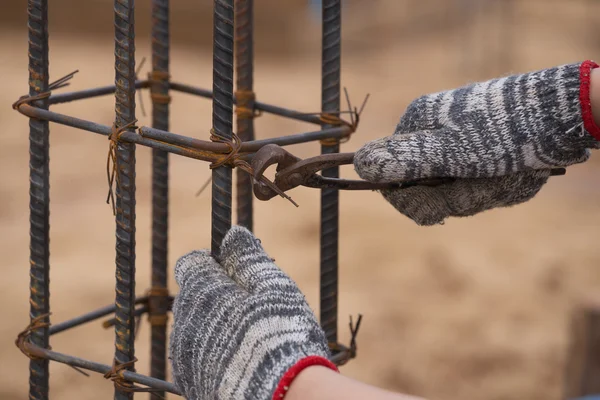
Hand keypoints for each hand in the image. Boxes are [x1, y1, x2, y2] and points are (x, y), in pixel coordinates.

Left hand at [169, 226, 335, 399]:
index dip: (214, 264)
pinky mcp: (190, 383)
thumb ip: (247, 256)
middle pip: (194, 296)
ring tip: (250, 338)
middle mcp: (183, 320)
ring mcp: (184, 355)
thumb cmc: (280, 333)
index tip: (237, 273)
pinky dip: (213, 354)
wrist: (280, 394)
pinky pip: (196, 357)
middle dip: (216, 295)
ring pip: (194, 327)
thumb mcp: (271, 284)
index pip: (192, 263)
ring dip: (214, 325)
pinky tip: (240, 361)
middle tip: (252, 307)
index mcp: (200, 290)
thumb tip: (232, 234)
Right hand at [354, 61, 599, 224]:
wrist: (564, 119)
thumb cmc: (505, 134)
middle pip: (427, 188)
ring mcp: (460, 143)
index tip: (439, 212)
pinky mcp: (484, 151)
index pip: (392, 178)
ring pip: (456, 189)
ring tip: (507, 176)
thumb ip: (406, 160)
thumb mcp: (452, 152)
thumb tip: (356, 162)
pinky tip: (515, 174)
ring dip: (482, 193)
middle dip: (457, 197)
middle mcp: (434, 134)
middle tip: (486, 186)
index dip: (413, 202)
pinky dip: (497, 187)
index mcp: (417, 127)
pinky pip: (478, 183)